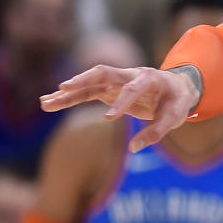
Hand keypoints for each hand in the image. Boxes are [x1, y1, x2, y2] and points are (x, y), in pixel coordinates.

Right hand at [40, 65, 200, 150]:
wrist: (178, 87)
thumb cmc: (177, 102)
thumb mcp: (175, 117)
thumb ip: (156, 132)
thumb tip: (134, 148)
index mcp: (150, 78)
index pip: (133, 88)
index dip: (122, 102)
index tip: (109, 119)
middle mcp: (130, 75)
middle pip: (103, 74)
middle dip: (83, 81)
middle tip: (63, 89)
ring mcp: (117, 81)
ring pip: (89, 84)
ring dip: (68, 93)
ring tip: (44, 103)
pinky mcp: (109, 90)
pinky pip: (86, 93)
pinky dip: (69, 98)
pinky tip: (50, 103)